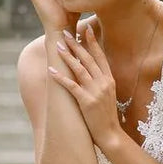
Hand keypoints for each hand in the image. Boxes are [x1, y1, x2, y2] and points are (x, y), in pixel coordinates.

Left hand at [47, 23, 121, 150]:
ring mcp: (95, 92)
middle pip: (88, 59)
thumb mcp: (108, 95)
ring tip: (58, 45)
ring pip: (79, 69)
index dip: (93, 42)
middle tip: (66, 33)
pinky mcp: (86, 101)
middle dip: (76, 44)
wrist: (111, 134)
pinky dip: (60, 77)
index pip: (100, 56)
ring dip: (67, 56)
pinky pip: (71, 86)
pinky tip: (51, 70)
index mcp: (110, 80)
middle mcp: (104, 83)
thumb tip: (91, 70)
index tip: (86, 29)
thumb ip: (101, 81)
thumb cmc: (107, 116)